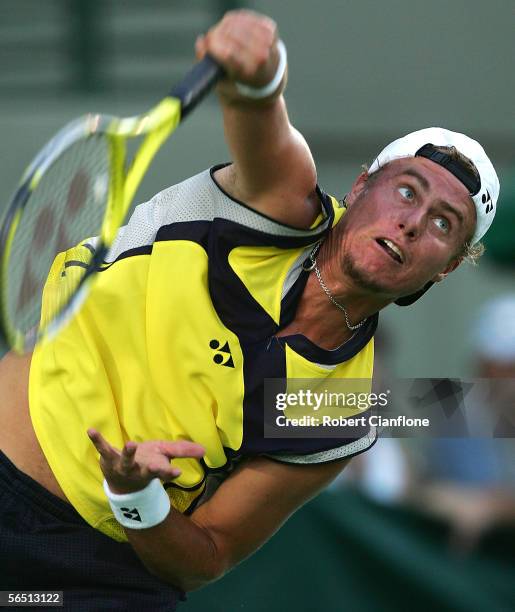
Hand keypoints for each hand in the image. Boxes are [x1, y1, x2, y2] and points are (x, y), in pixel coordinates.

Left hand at [87, 428, 204, 494]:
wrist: (121, 481)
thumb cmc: (147, 463)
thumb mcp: (165, 455)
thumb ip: (183, 451)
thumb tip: (205, 449)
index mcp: (154, 470)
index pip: (164, 472)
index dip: (169, 472)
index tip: (177, 473)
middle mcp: (139, 470)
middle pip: (147, 471)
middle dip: (153, 469)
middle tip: (156, 466)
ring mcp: (123, 466)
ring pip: (126, 461)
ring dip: (128, 454)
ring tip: (131, 444)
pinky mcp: (109, 459)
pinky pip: (103, 449)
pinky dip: (98, 440)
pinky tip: (91, 430)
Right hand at [196, 10, 279, 90]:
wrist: (267, 80)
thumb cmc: (239, 82)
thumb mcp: (221, 82)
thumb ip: (207, 64)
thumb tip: (201, 42)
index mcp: (249, 74)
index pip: (228, 53)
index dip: (213, 44)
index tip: (207, 44)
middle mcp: (261, 58)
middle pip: (231, 35)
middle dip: (216, 34)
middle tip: (212, 39)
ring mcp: (268, 42)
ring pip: (236, 23)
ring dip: (224, 26)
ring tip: (221, 35)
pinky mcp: (270, 30)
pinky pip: (244, 17)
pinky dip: (234, 21)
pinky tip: (232, 29)